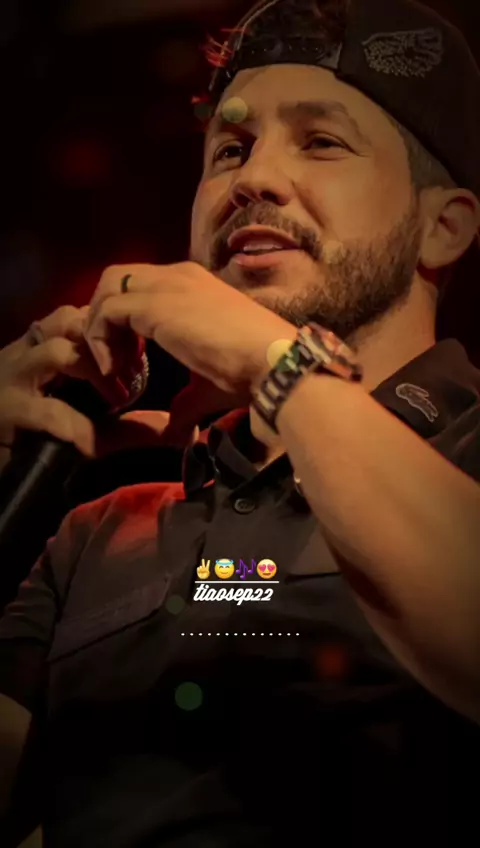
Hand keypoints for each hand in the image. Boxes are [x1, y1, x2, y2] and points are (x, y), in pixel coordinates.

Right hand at [0, 305, 199, 466]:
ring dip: (95, 372)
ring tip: (120, 398)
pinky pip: (46, 411)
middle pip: (70, 322)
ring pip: (56, 353)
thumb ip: (124, 425)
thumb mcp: (86, 424)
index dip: (114, 326)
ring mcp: (13, 380)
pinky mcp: (8, 412)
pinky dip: (75, 425)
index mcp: (42, 347)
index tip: (142, 348)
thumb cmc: (35, 437)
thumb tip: (168, 429)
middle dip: (107, 341)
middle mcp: (26, 354)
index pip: (81, 315)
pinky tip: (93, 442)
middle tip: (134, 368)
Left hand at [83, 261, 295, 397]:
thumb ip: (186, 401)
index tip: (133, 364)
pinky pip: (107, 311)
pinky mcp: (155, 304)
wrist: (272, 362)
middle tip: (116, 361)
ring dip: (99, 329)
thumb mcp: (208, 385)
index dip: (126, 323)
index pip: (140, 287)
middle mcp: (177, 276)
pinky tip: (115, 370)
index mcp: (191, 285)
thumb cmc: (250, 372)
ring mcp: (166, 285)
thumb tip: (177, 431)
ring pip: (108, 290)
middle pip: (117, 280)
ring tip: (113, 368)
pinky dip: (100, 339)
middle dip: (105, 318)